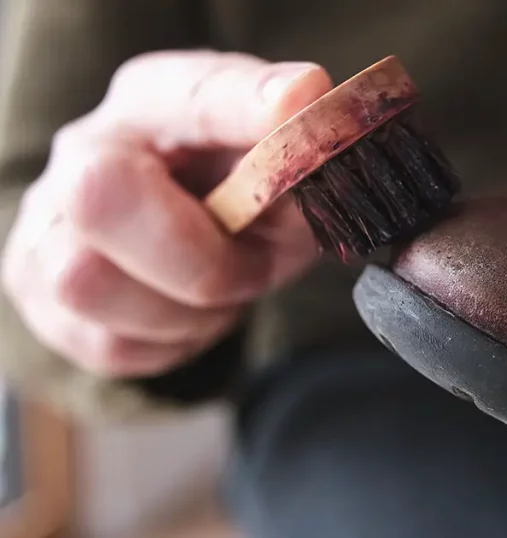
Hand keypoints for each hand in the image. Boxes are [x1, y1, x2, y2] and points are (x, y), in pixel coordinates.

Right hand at [1, 51, 332, 377]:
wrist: (180, 240)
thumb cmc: (237, 197)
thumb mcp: (287, 178)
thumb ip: (304, 167)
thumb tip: (321, 147)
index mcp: (157, 102)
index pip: (194, 93)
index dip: (244, 104)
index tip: (299, 101)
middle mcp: (85, 151)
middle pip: (100, 195)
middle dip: (199, 257)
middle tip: (250, 269)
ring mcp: (47, 221)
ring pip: (88, 283)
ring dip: (184, 310)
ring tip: (219, 290)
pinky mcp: (36, 292)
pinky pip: (106, 343)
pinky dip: (168, 342)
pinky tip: (188, 312)